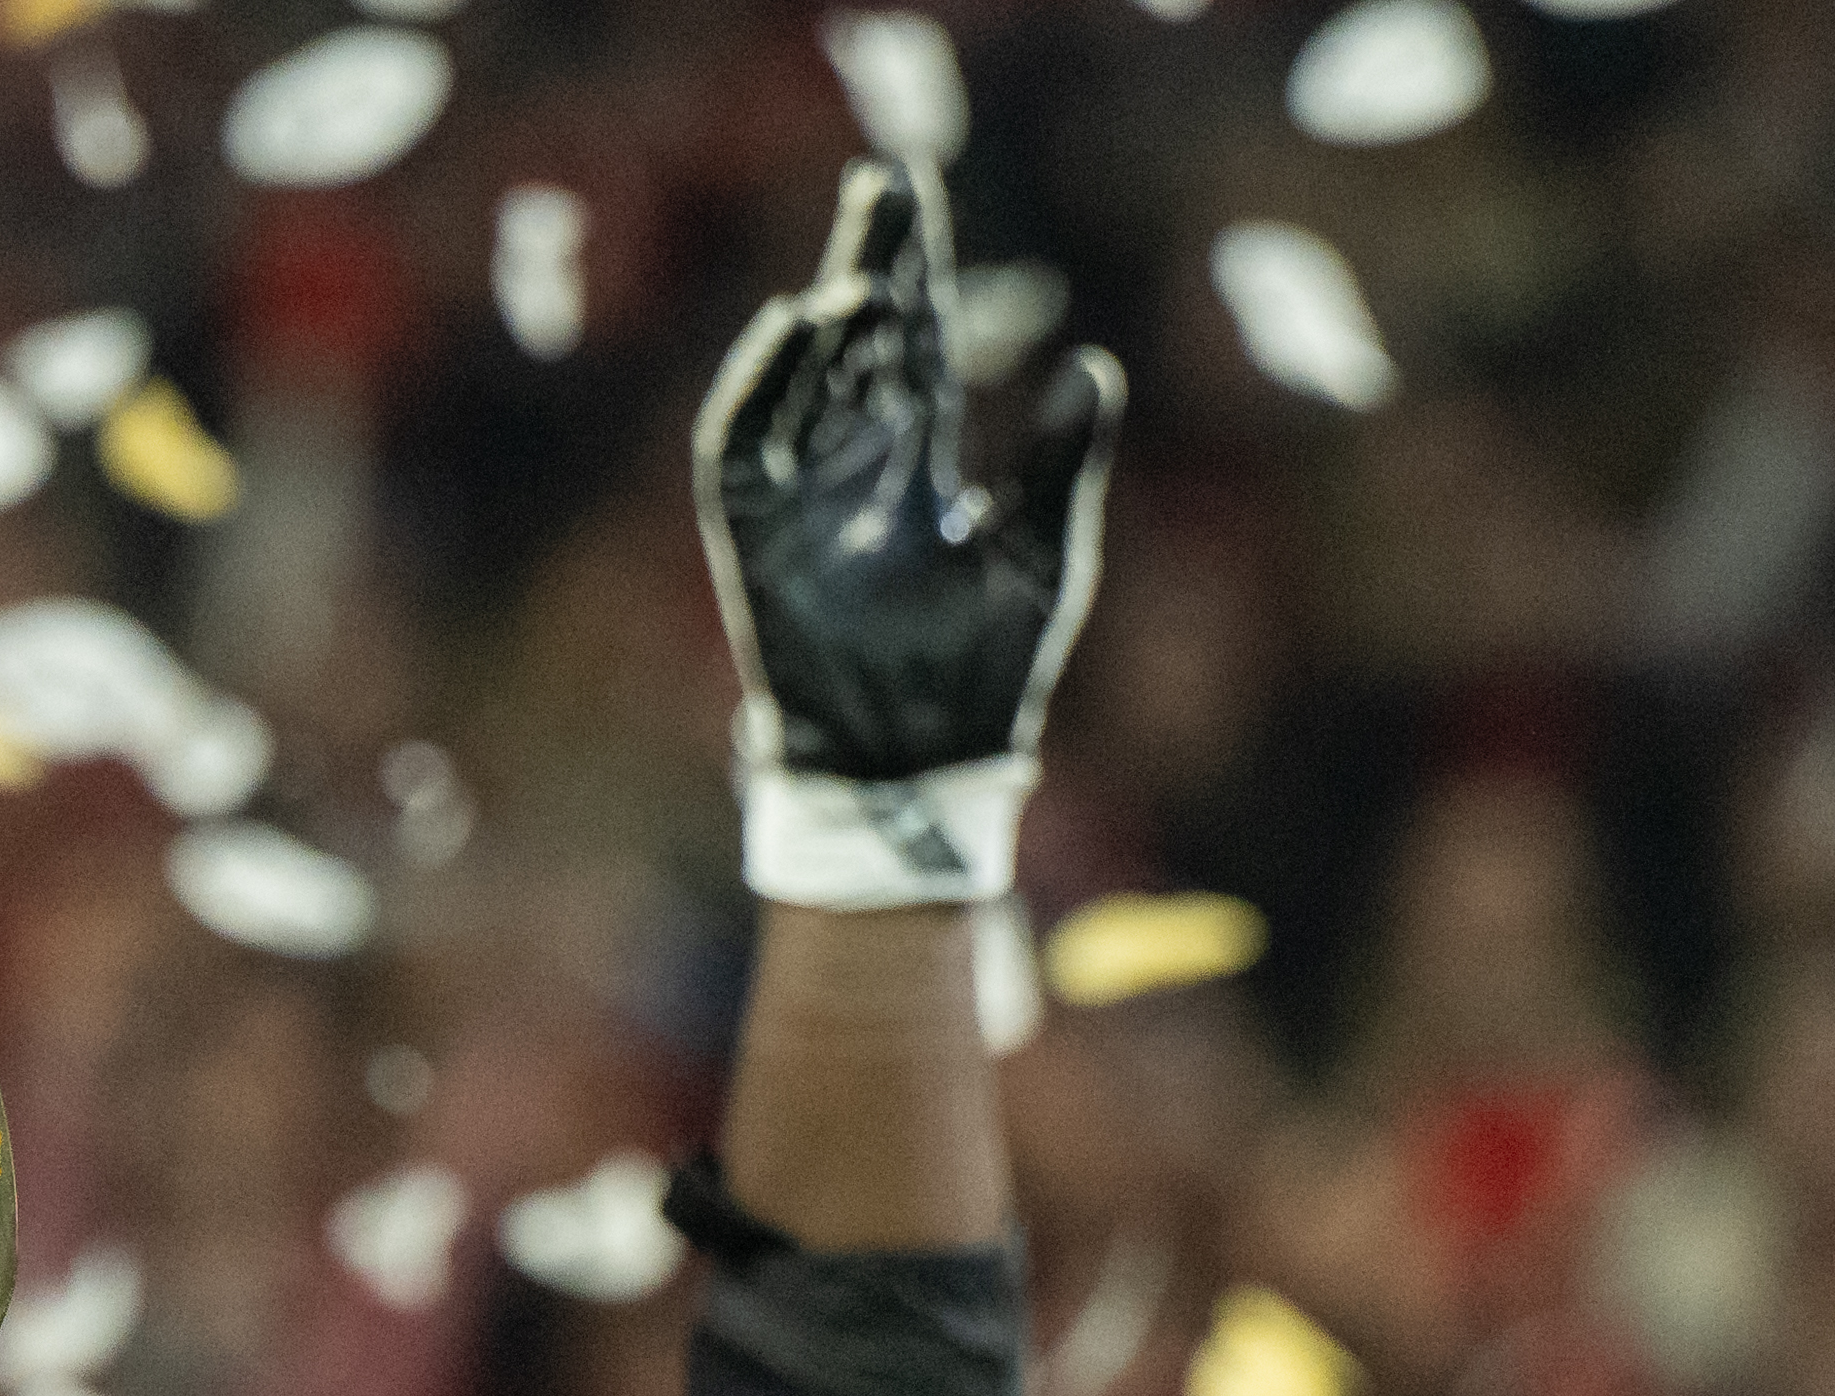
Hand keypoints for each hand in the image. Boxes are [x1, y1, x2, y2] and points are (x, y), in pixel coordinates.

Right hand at [692, 153, 1117, 913]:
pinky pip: (742, 450)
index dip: (915, 273)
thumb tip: (1092, 367)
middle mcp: (855, 473)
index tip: (916, 193)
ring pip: (806, 383)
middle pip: (858, 346)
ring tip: (863, 268)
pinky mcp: (756, 541)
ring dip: (828, 323)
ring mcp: (801, 503)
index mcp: (919, 468)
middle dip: (869, 267)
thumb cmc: (984, 681)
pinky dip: (761, 389)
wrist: (917, 770)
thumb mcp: (1045, 559)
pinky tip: (796, 332)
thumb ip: (1063, 466)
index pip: (918, 348)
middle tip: (885, 186)